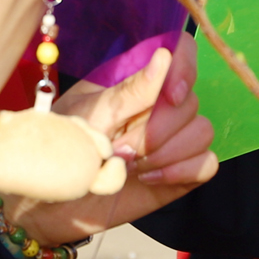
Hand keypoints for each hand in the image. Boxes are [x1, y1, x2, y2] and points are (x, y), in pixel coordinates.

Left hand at [23, 43, 218, 244]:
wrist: (51, 204)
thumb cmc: (63, 150)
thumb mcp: (89, 117)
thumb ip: (129, 92)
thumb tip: (165, 57)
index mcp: (136, 82)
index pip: (182, 54)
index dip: (185, 69)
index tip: (170, 96)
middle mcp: (159, 107)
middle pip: (191, 102)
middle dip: (157, 130)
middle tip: (120, 149)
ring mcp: (171, 140)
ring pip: (202, 132)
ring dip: (168, 152)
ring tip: (132, 166)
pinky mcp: (179, 173)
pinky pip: (207, 163)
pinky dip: (182, 171)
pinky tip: (149, 178)